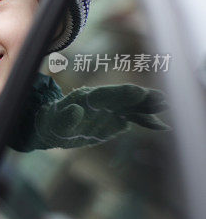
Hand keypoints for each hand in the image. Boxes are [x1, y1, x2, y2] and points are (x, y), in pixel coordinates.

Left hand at [33, 84, 168, 149]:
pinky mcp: (115, 120)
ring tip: (165, 107)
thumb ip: (66, 117)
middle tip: (160, 98)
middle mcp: (102, 101)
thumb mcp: (55, 121)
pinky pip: (133, 119)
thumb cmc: (53, 122)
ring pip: (132, 107)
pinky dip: (146, 121)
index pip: (107, 95)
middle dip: (141, 98)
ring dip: (148, 108)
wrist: (56, 126)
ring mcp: (110, 110)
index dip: (122, 93)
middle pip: (124, 98)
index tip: (137, 92)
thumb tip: (76, 112)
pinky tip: (161, 125)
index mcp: (88, 98)